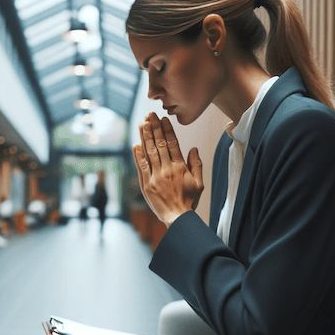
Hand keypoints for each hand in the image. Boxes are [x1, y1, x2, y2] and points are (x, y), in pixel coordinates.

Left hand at [133, 112, 203, 227]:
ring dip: (145, 137)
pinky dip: (138, 155)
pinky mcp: (146, 184)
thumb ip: (196, 165)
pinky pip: (141, 167)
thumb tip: (193, 148)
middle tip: (150, 115)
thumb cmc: (189, 201)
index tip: (163, 119)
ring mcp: (155, 177)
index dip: (167, 130)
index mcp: (180, 168)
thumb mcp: (199, 183)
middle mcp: (167, 169)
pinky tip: (136, 144)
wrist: (178, 218)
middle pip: (159, 144)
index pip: (173, 144)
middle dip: (154, 128)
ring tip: (143, 124)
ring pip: (149, 153)